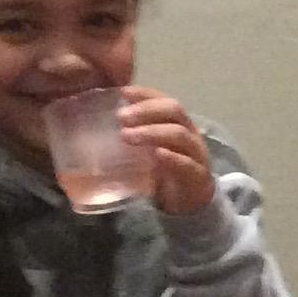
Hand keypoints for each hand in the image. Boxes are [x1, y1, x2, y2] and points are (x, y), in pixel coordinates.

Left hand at [119, 86, 214, 215]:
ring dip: (152, 132)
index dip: (145, 94)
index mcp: (177, 122)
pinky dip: (171, 158)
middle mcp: (190, 132)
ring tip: (127, 136)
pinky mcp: (198, 176)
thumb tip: (98, 126)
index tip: (123, 92)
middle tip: (121, 117)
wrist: (191, 204)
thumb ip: (133, 136)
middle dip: (146, 110)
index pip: (163, 99)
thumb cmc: (166, 171)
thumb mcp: (148, 150)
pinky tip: (157, 155)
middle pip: (174, 110)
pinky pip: (187, 164)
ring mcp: (196, 154)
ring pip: (179, 135)